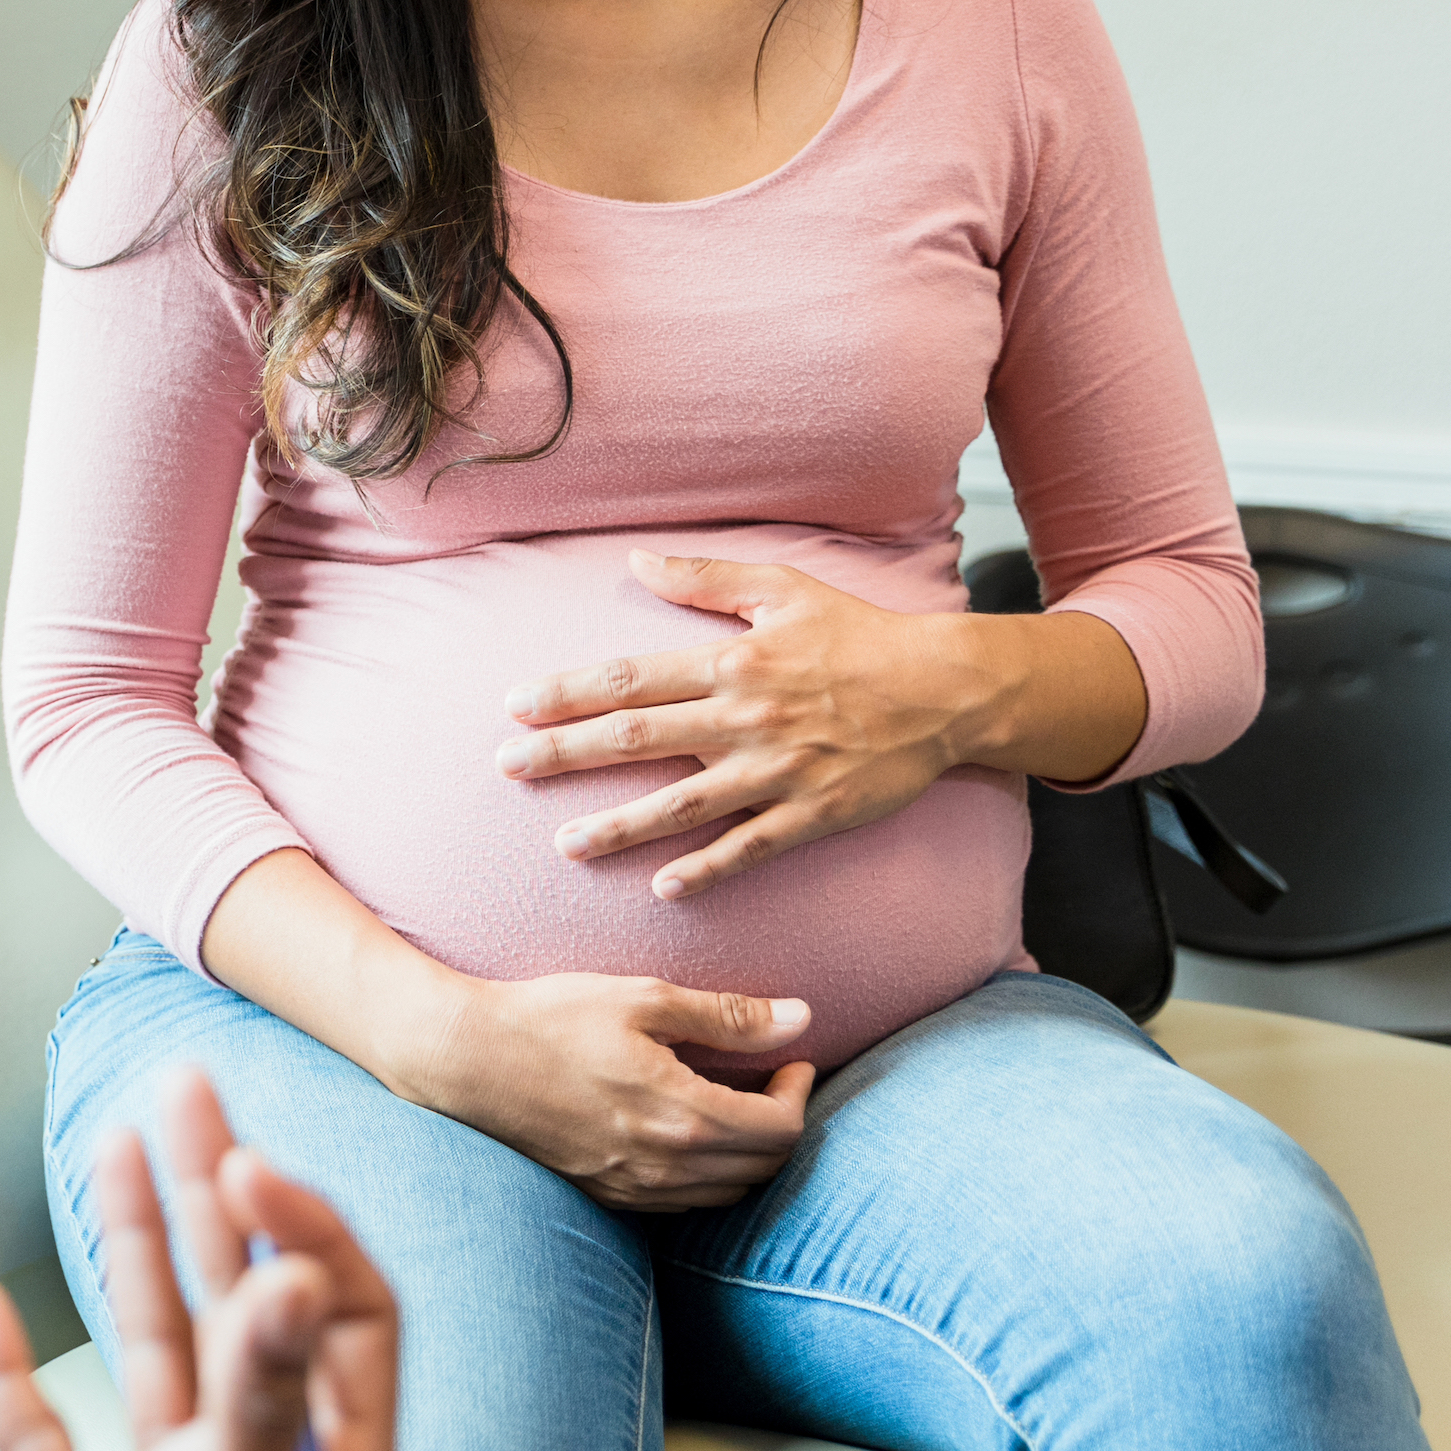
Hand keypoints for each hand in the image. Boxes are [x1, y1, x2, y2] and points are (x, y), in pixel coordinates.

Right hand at [0, 1066, 398, 1450]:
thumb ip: (262, 1414)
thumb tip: (292, 1276)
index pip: (337, 1318)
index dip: (299, 1229)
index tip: (243, 1159)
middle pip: (245, 1304)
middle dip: (217, 1192)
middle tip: (186, 1085)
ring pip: (151, 1351)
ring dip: (129, 1249)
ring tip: (112, 1144)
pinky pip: (43, 1443)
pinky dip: (8, 1375)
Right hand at [390, 969, 817, 1209]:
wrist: (468, 1060)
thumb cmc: (552, 1018)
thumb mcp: (643, 999)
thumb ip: (727, 1014)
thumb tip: (801, 1017)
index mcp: (683, 1115)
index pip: (782, 1130)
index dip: (800, 1093)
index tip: (792, 1060)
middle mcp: (666, 1166)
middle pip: (764, 1168)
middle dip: (782, 1124)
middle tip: (771, 1078)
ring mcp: (634, 1189)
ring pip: (727, 1192)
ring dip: (748, 1154)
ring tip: (735, 1103)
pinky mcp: (606, 1196)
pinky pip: (684, 1203)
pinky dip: (707, 1174)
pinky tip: (688, 1131)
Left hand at [496, 549, 1141, 901]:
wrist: (944, 689)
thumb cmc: (858, 635)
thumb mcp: (782, 590)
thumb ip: (705, 579)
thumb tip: (635, 561)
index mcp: (730, 662)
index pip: (629, 678)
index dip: (567, 692)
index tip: (515, 706)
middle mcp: (744, 718)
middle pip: (636, 739)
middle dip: (564, 755)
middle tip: (507, 768)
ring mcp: (777, 771)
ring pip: (681, 805)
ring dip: (619, 827)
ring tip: (566, 845)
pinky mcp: (811, 813)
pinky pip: (748, 848)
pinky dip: (706, 870)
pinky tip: (662, 889)